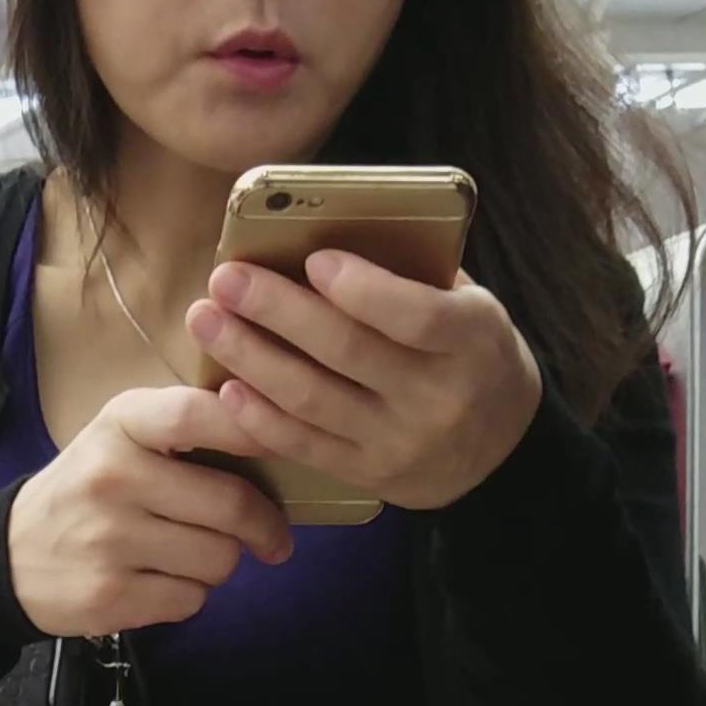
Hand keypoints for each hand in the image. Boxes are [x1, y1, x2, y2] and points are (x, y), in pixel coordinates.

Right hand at [5, 379, 294, 635]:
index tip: (290, 445)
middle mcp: (112, 477)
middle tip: (272, 537)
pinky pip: (190, 600)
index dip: (254, 428)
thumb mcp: (120, 436)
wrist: (9, 558)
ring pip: (218, 559)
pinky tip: (159, 582)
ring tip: (188, 555)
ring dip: (218, 564)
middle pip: (229, 504)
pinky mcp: (108, 596)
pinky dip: (188, 596)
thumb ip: (185, 426)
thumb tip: (280, 435)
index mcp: (120, 424)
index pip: (197, 415)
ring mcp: (108, 540)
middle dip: (262, 526)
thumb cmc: (88, 489)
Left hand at [185, 253, 541, 513]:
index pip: (415, 315)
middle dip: (278, 311)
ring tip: (206, 320)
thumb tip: (328, 231)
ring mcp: (399, 442)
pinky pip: (304, 445)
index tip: (313, 259)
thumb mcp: (469, 306)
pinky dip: (260, 416)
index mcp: (472, 340)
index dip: (362, 290)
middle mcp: (437, 397)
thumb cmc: (469, 352)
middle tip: (226, 278)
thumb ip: (414, 276)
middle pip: (347, 351)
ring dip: (251, 358)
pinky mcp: (368, 475)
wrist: (499, 448)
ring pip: (314, 399)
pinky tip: (226, 384)